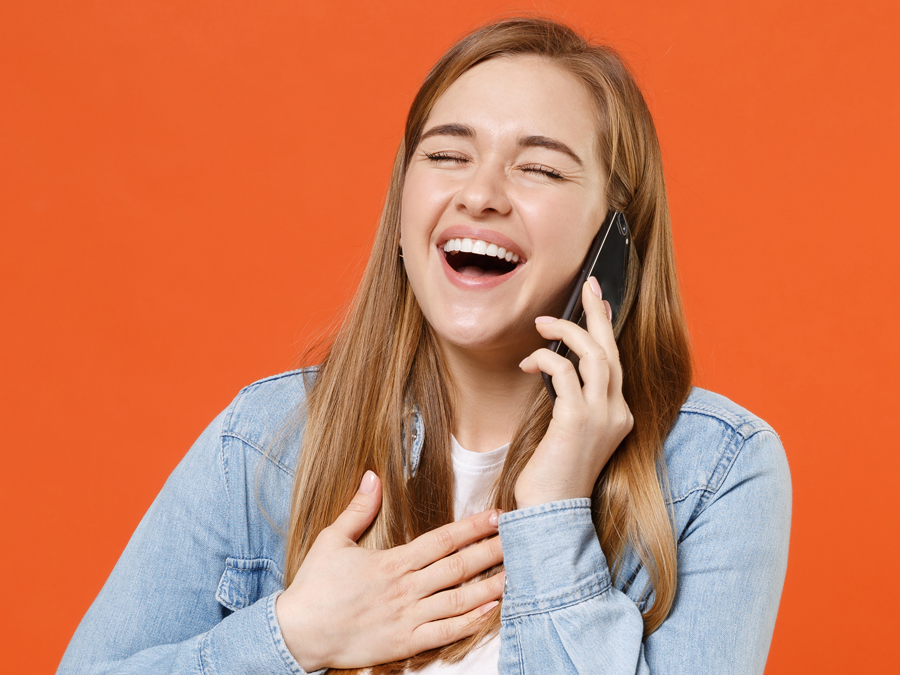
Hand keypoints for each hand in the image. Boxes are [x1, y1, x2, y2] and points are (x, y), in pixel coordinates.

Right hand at [275, 471, 504, 670]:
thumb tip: (372, 475)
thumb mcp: (332, 539)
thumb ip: (358, 509)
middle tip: (520, 539)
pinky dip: (471, 622)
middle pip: (458, 567)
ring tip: (517, 573)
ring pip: (459, 600)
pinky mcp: (405, 643)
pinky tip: (492, 610)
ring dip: (491, 586)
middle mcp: (405, 588)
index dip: (473, 527)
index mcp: (392, 562)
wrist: (299, 634)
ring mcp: (407, 617)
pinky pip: (445, 633)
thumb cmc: (315, 586)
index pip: (442, 540)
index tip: (497, 516)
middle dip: (491, 552)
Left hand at [516, 278, 633, 507]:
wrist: (553, 513)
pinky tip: (528, 363)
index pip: (616, 362)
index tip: (597, 304)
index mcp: (618, 415)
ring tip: (542, 322)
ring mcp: (602, 416)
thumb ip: (571, 402)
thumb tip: (556, 368)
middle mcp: (617, 412)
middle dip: (598, 314)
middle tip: (588, 286)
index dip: (605, 330)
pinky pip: (564, 372)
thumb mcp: (568, 433)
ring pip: (594, 355)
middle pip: (612, 350)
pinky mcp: (578, 419)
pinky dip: (546, 359)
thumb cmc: (553, 476)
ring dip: (567, 331)